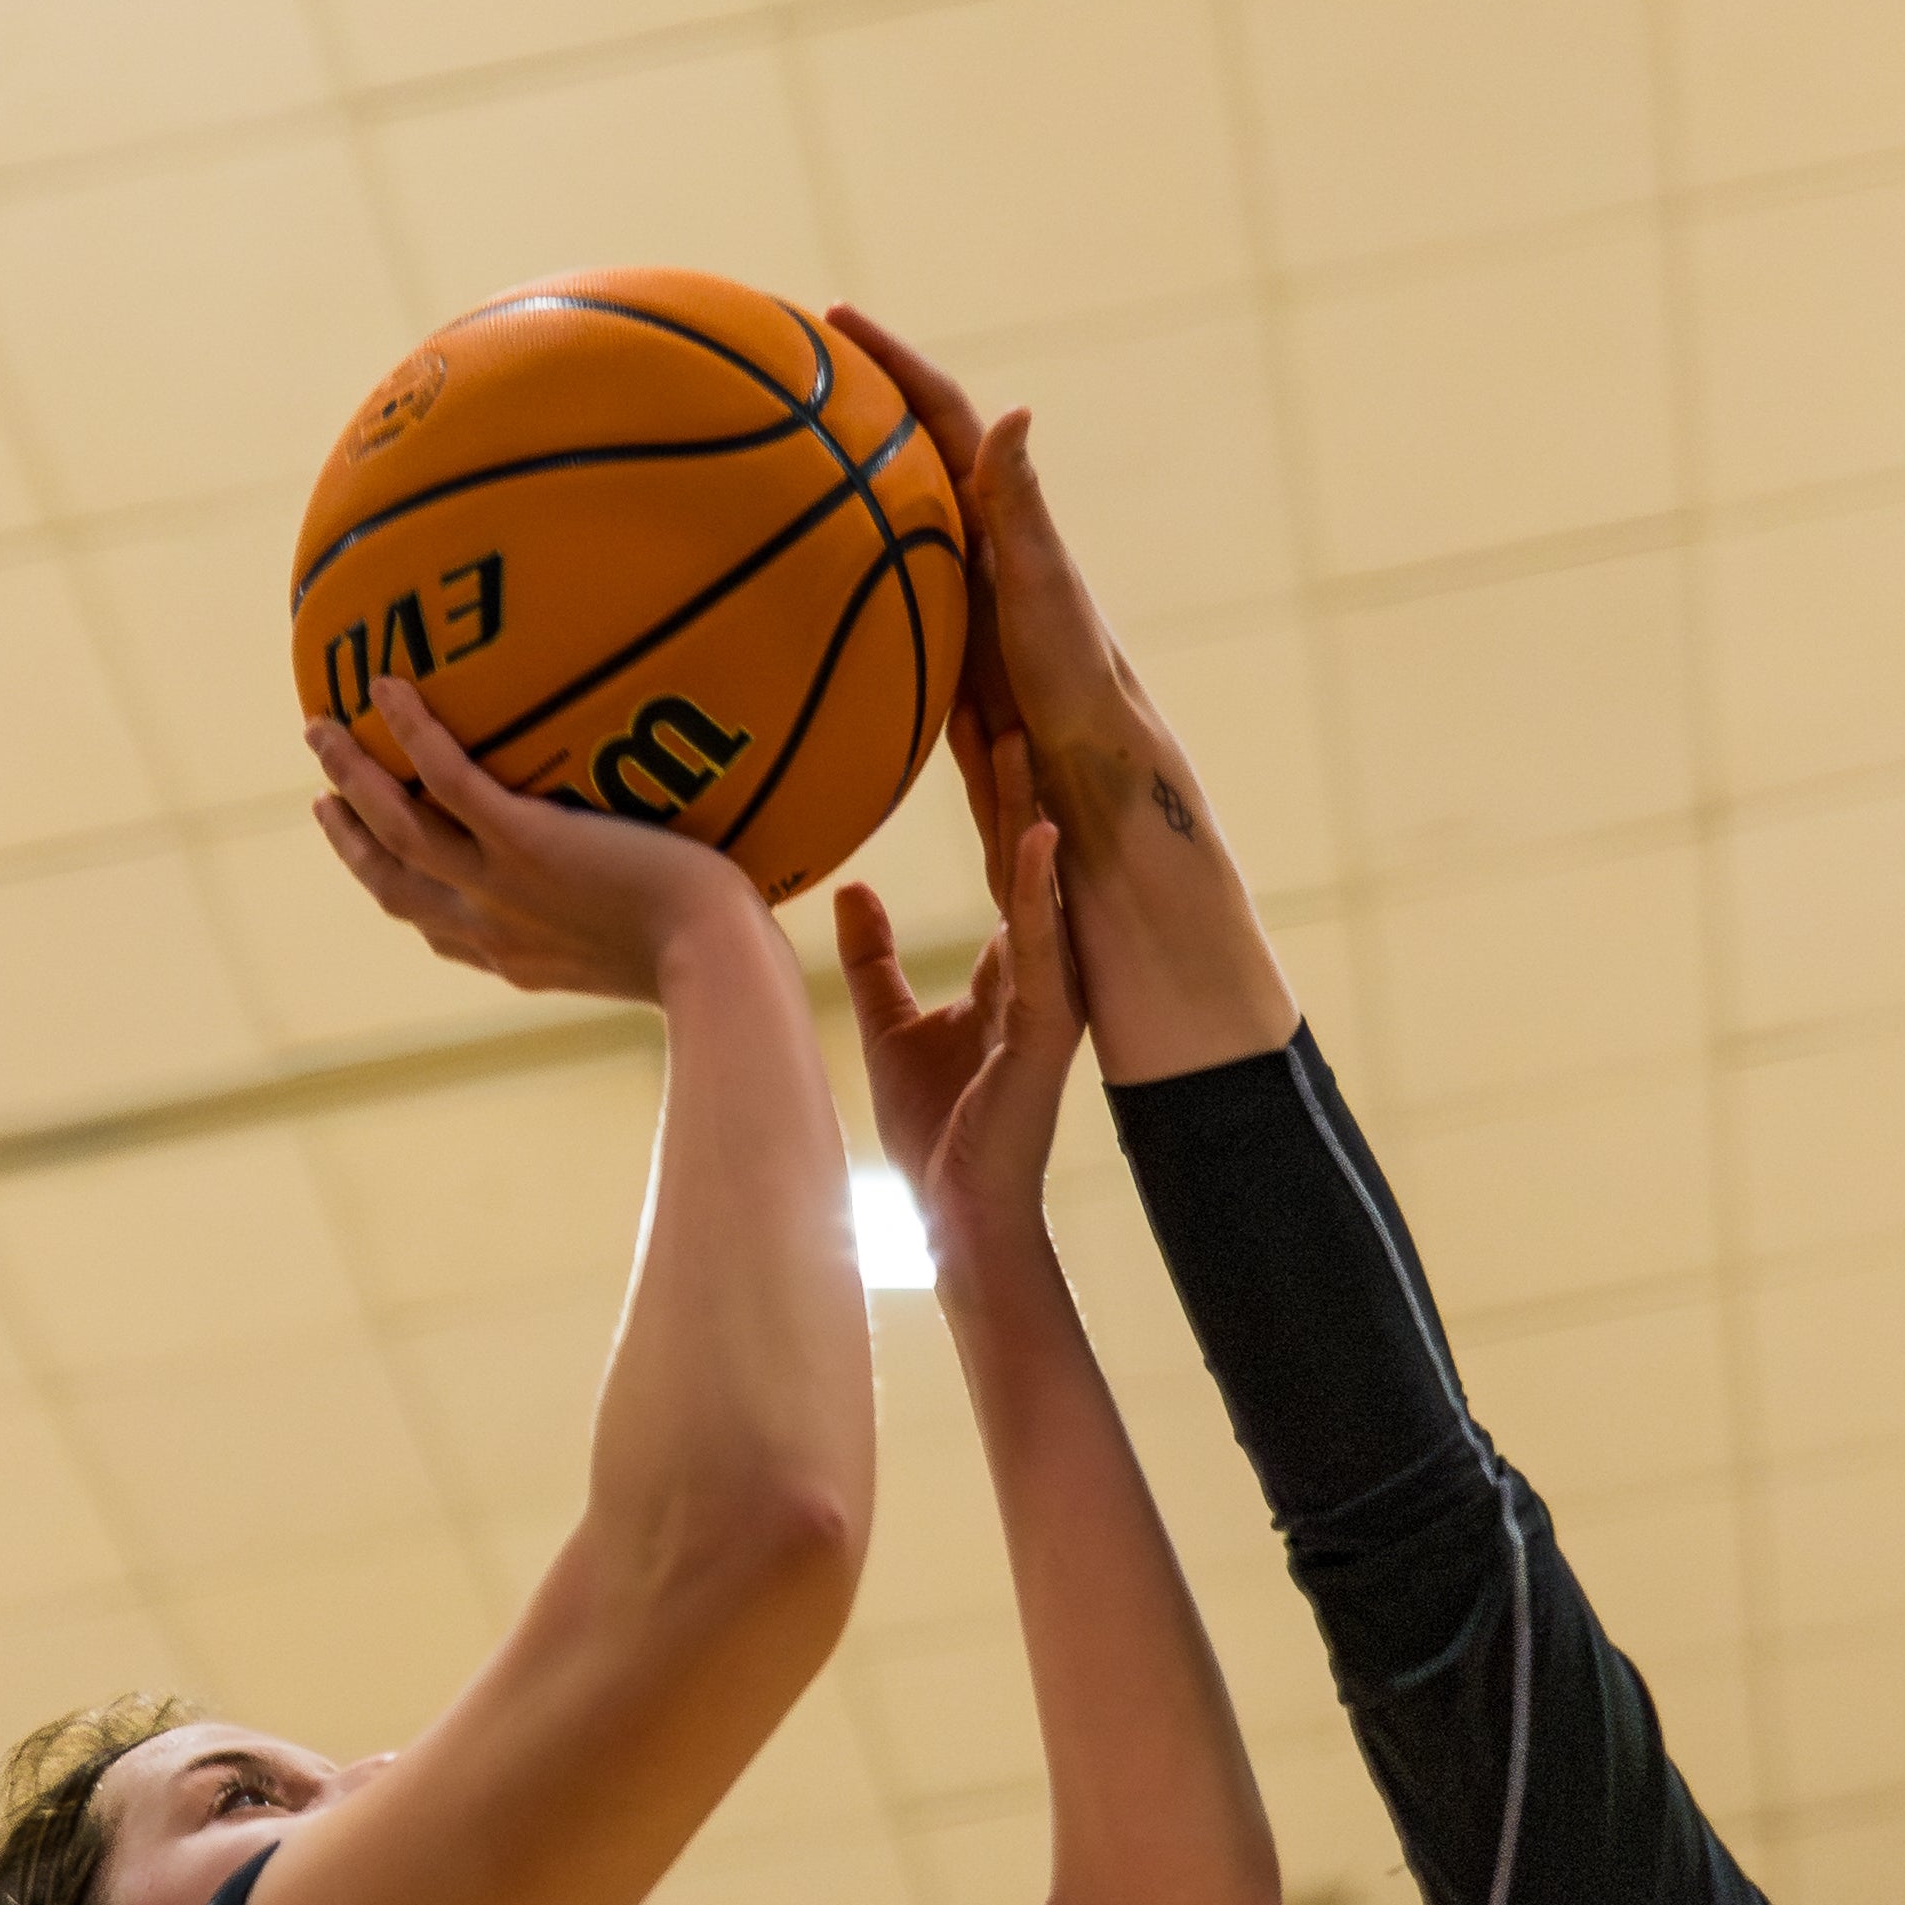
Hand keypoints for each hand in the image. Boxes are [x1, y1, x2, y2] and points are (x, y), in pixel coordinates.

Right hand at [308, 674, 763, 1002]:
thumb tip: (662, 886)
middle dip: (349, 840)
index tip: (371, 858)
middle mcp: (494, 930)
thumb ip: (630, 921)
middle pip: (393, 883)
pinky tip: (388, 687)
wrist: (718, 966)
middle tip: (319, 795)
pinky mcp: (528, 845)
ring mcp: (503, 888)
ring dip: (351, 777)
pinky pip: (449, 780)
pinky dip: (413, 732)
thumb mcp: (656, 951)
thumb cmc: (713, 960)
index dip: (394, 890)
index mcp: (518, 962)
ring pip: (398, 829)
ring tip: (319, 729)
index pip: (438, 931)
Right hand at [830, 306, 1163, 902]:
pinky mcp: (943, 642)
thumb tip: (1012, 412)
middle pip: (908, 449)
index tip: (833, 319)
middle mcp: (978, 541)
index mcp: (1000, 514)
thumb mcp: (1042, 586)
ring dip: (844, 476)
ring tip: (783, 443)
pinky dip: (844, 558)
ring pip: (890, 514)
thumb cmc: (1076, 677)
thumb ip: (1019, 507)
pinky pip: (881, 583)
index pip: (940, 415)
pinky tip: (802, 567)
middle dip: (858, 401)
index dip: (891, 361)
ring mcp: (958, 592)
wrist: (1089, 767)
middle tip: (795, 362)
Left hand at [835, 729, 1082, 1291]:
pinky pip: (1045, 948)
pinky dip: (1038, 892)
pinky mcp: (1050, 1034)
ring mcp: (1051, 999)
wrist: (958, 1217)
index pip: (1003, 857)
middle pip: (1030, 852)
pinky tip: (1035, 837)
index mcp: (1012, 965)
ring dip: (1032, 810)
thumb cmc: (933, 1133)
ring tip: (1022, 733)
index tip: (982, 710)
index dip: (992, 789)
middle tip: (1007, 687)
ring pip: (1045, 885)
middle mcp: (1041, 970)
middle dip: (1019, 774)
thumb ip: (876, 957)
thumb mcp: (888, 1024)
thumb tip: (853, 890)